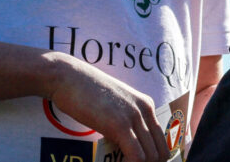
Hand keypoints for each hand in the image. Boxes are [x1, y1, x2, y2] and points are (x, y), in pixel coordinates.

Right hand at [47, 54, 168, 161]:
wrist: (68, 77)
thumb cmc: (84, 92)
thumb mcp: (113, 104)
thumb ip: (124, 119)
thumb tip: (126, 143)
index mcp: (146, 105)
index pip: (162, 141)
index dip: (153, 160)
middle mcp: (145, 109)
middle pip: (161, 152)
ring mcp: (134, 116)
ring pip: (151, 157)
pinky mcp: (120, 125)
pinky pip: (136, 157)